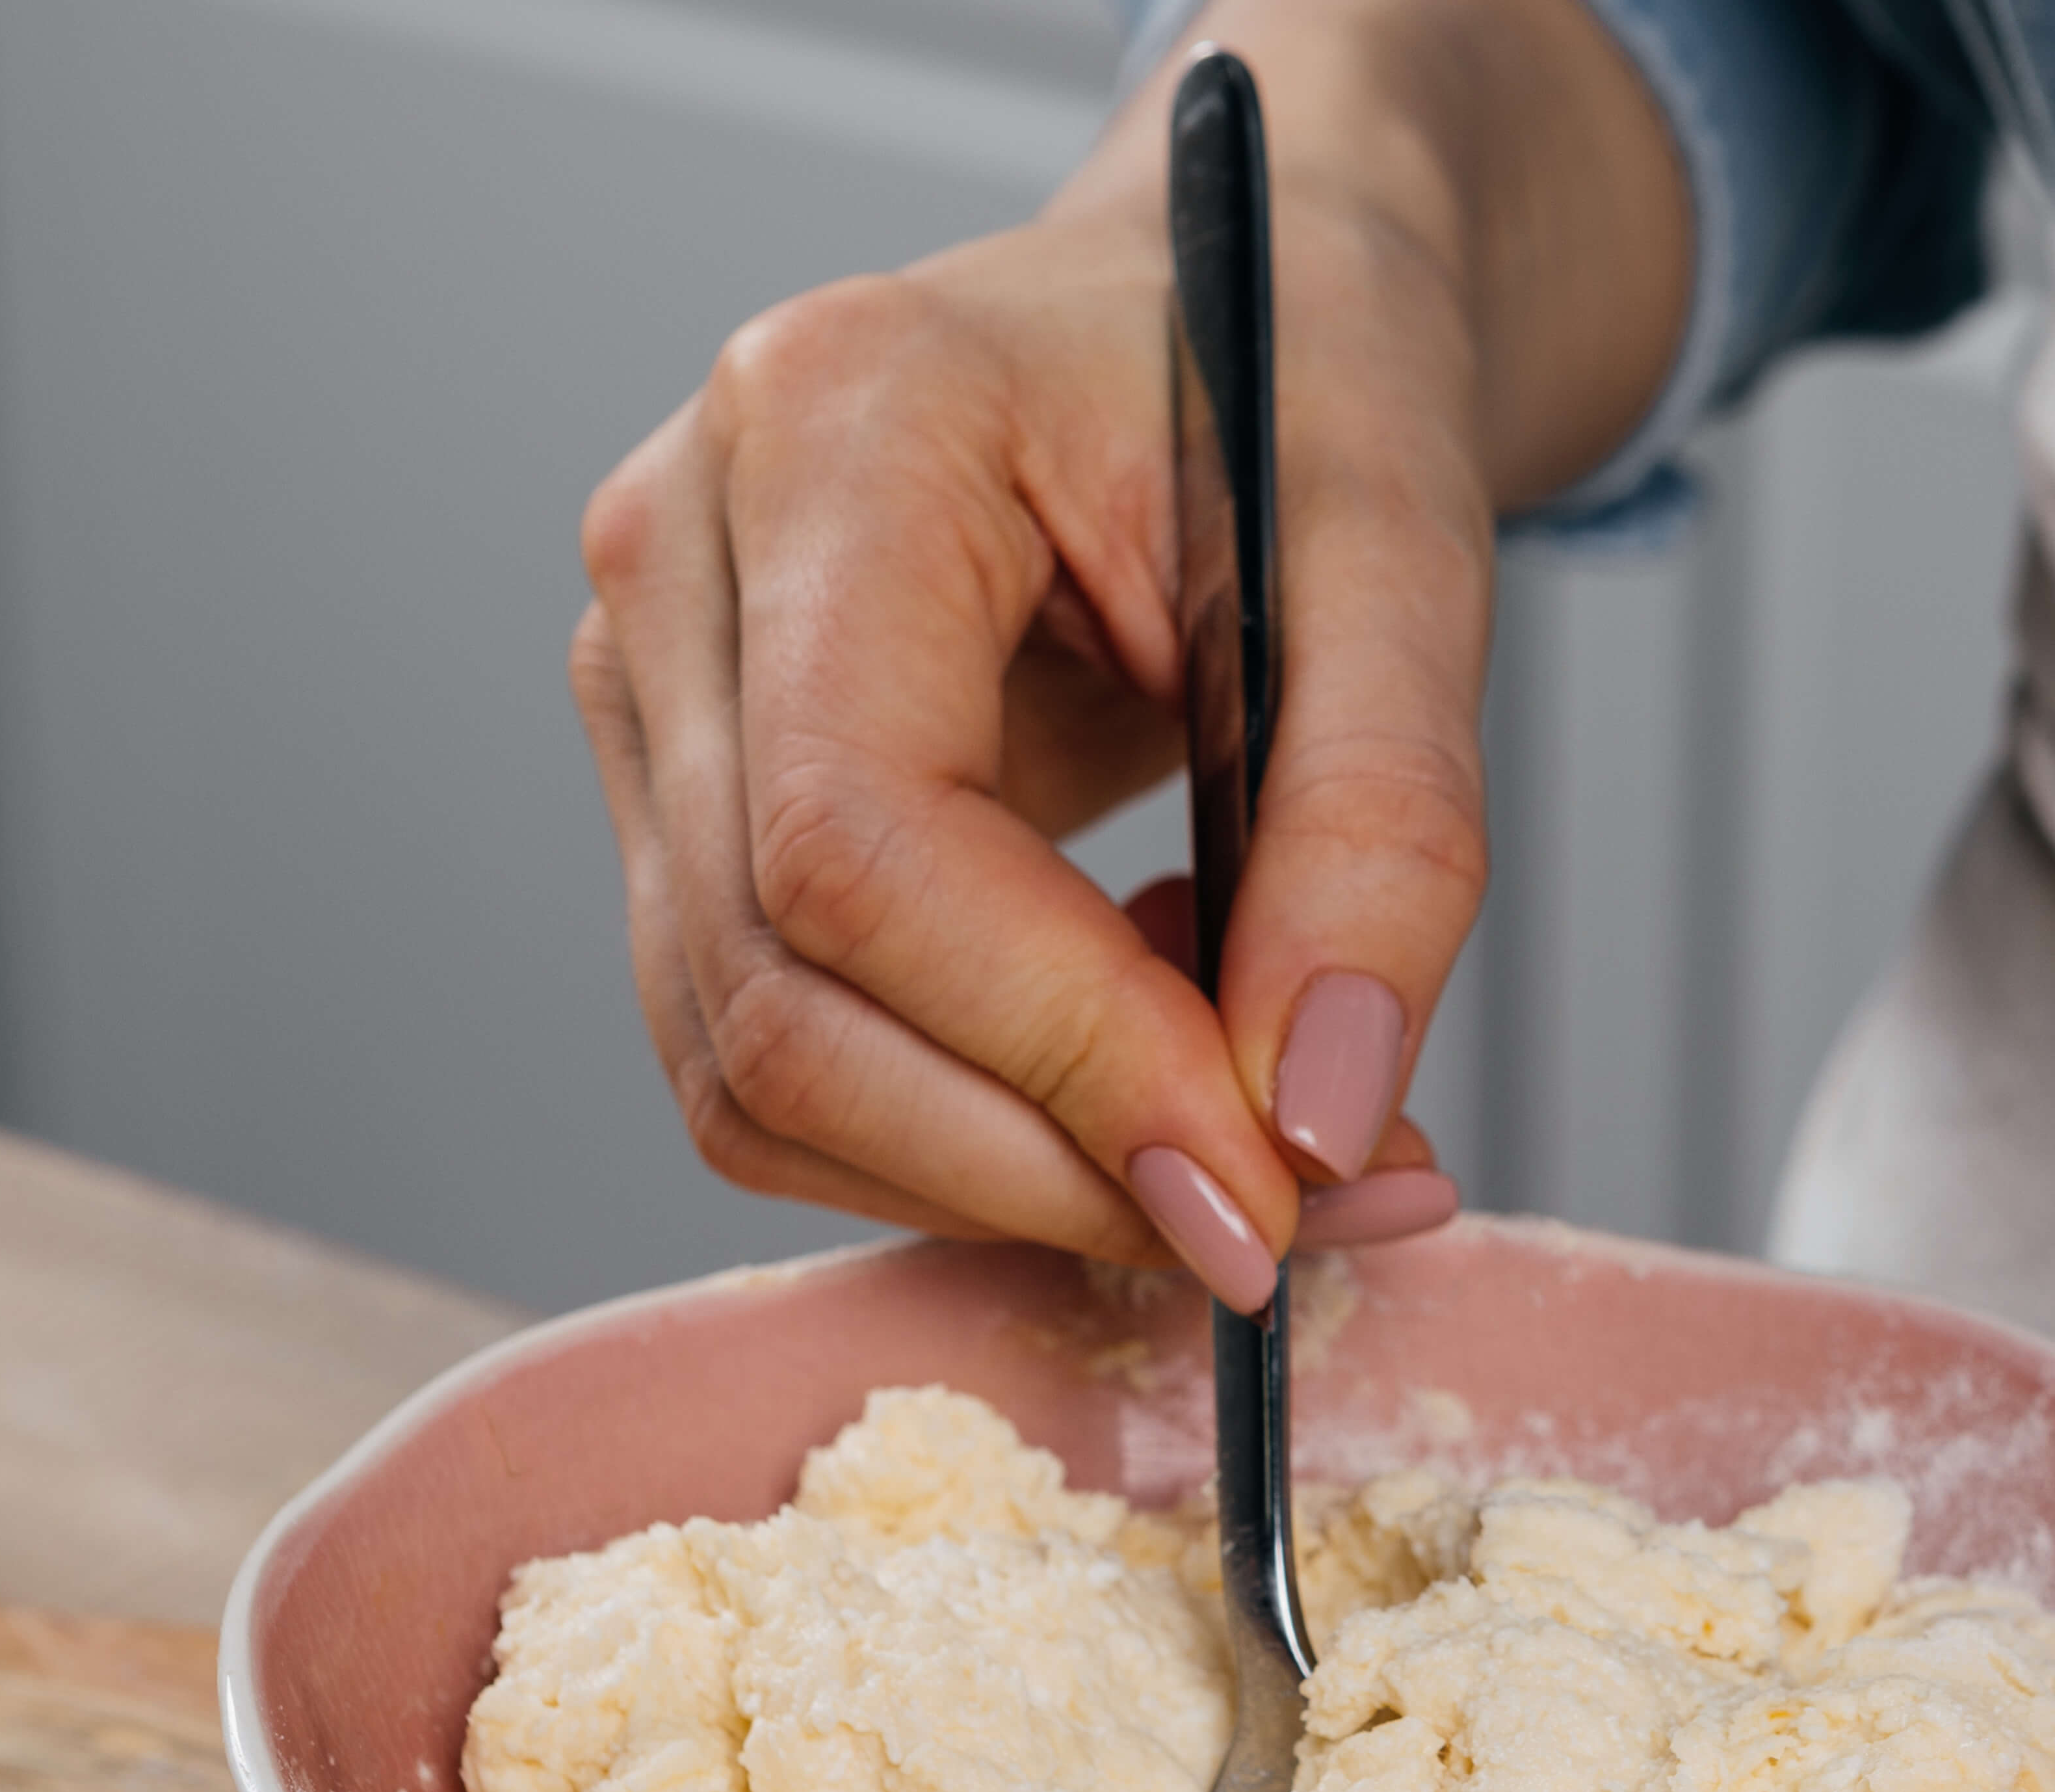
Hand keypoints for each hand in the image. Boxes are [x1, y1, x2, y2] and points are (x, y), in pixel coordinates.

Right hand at [565, 0, 1686, 1299]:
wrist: (1232, 312)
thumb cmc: (1297, 384)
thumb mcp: (1407, 562)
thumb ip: (1383, 835)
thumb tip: (1318, 1121)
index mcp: (826, 427)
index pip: (861, 845)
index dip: (1060, 1057)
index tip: (1266, 1182)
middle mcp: (673, 557)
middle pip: (780, 992)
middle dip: (1048, 1162)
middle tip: (1294, 1215)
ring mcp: (647, 688)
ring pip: (752, 1069)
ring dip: (1010, 1174)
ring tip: (1243, 1121)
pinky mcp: (685, 801)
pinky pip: (775, 1059)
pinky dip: (970, 1129)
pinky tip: (1136, 1041)